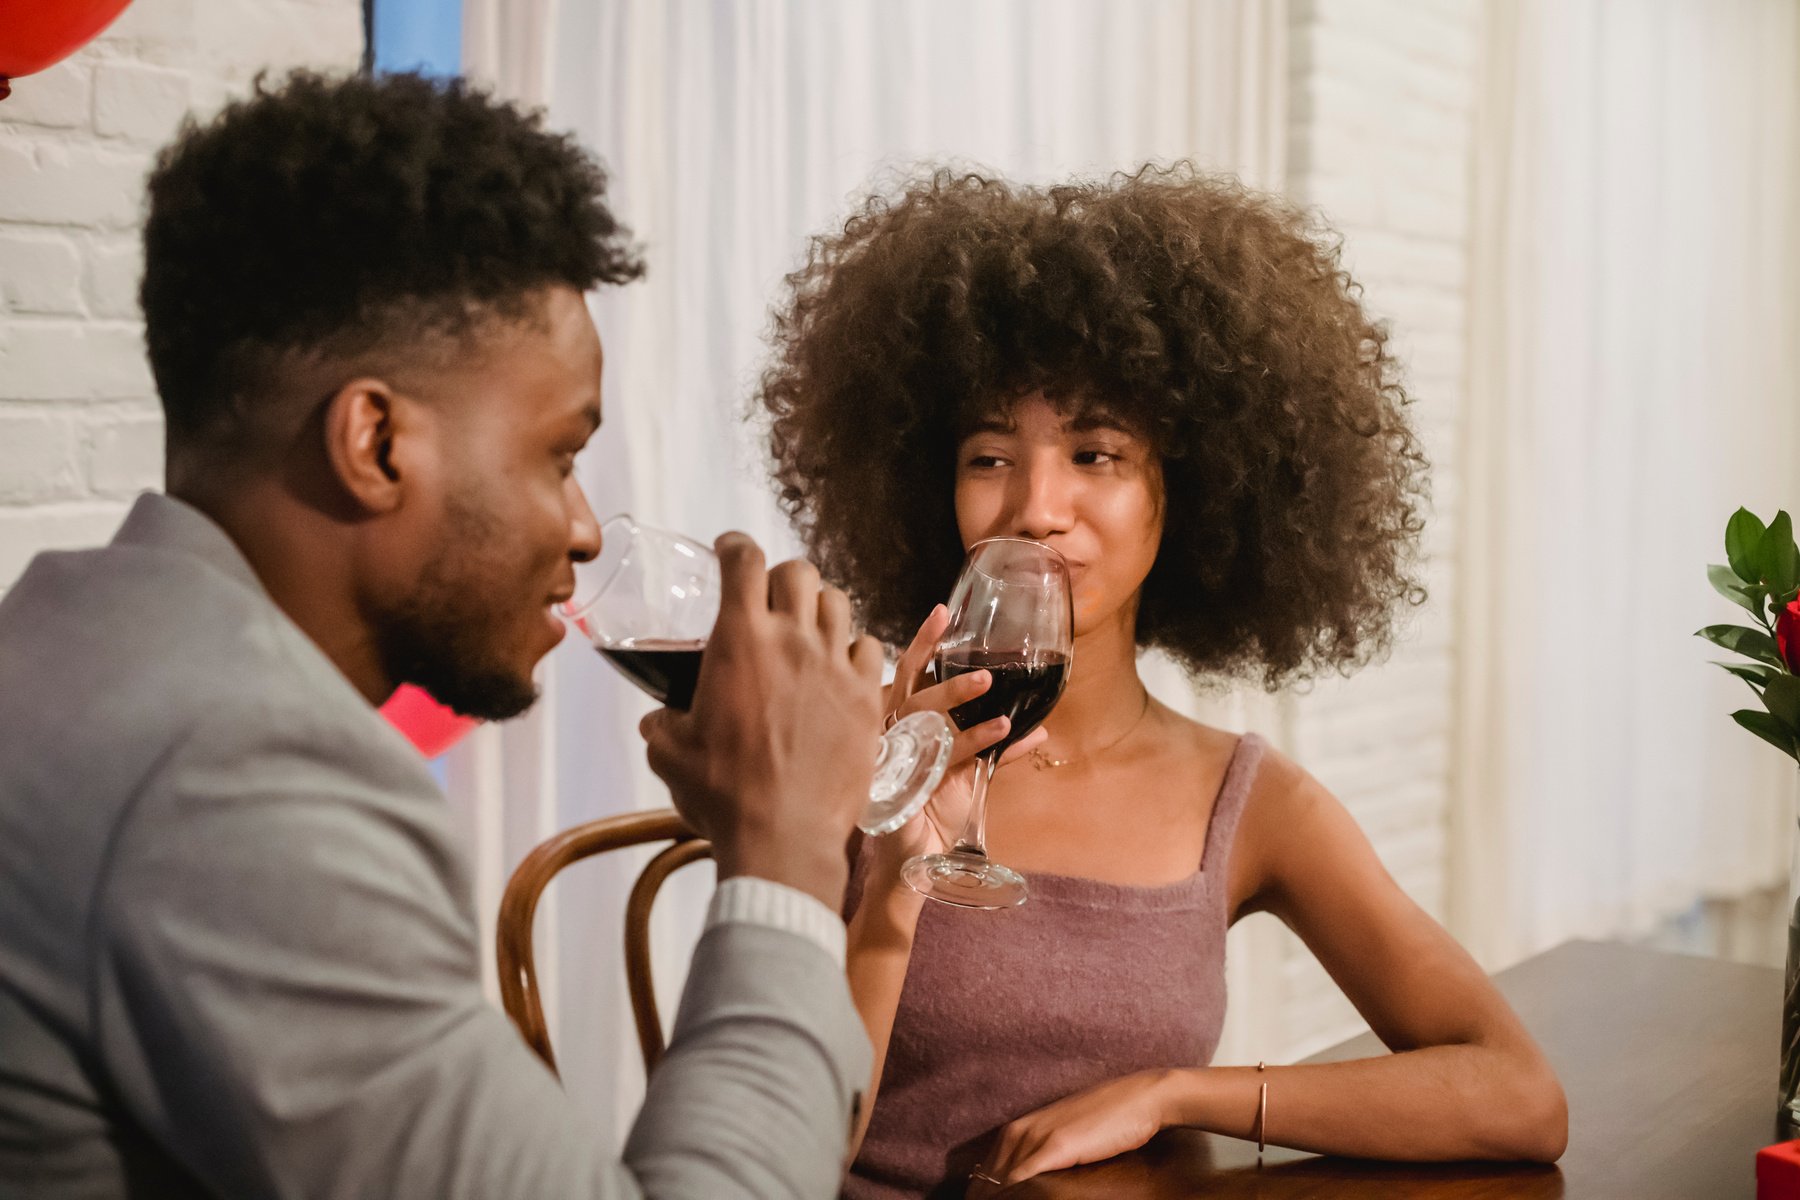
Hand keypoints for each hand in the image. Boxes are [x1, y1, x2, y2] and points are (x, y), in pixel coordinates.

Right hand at [639, 533, 882, 909]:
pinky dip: (855, 649)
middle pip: (798, 572)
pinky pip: (870, 648)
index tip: (728, 550)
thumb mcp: (671, 753)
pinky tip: (842, 668)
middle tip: (770, 598)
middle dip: (781, 577)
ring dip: (820, 607)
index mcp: (740, 639)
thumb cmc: (721, 793)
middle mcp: (792, 639)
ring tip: (808, 628)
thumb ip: (662, 725)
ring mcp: (836, 666)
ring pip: (839, 602)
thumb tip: (656, 720)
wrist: (783, 835)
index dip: (734, 546)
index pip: (743, 561)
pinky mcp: (868, 697)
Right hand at [875, 605, 1046, 864]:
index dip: (922, 644)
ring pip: (925, 721)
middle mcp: (892, 736)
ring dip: (958, 704)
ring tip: (992, 693)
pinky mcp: (908, 785)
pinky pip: (947, 758)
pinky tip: (1006, 731)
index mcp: (898, 724)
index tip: (942, 612)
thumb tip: (1036, 729)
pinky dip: (980, 743)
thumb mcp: (963, 773)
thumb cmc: (931, 813)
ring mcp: (896, 760)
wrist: (912, 863)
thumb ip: (990, 747)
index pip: (904, 674)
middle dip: (945, 678)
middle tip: (982, 672)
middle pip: (911, 693)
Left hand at [966, 1070, 1179, 1196]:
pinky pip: (1024, 1177)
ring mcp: (1037, 1137)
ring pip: (1002, 1180)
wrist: (1139, 1098)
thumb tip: (1031, 1184)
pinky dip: (1017, 1193)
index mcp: (1018, 1129)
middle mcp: (1021, 1131)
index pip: (987, 1172)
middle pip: (988, 1179)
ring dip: (999, 1198)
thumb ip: (1043, 1157)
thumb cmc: (1107, 1121)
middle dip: (987, 1198)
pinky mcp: (1057, 1145)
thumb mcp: (1065, 1139)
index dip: (983, 1193)